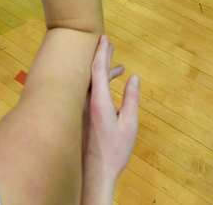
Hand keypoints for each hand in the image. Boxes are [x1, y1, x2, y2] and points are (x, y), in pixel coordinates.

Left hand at [81, 36, 139, 203]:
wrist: (92, 174)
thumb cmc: (113, 152)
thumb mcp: (130, 125)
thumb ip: (132, 99)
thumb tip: (134, 78)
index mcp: (98, 101)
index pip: (98, 69)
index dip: (101, 52)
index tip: (104, 38)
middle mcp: (84, 102)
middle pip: (90, 72)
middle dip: (100, 56)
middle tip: (107, 42)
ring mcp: (79, 109)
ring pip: (89, 83)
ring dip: (102, 73)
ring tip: (119, 67)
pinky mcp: (78, 117)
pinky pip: (86, 93)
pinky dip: (98, 86)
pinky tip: (110, 89)